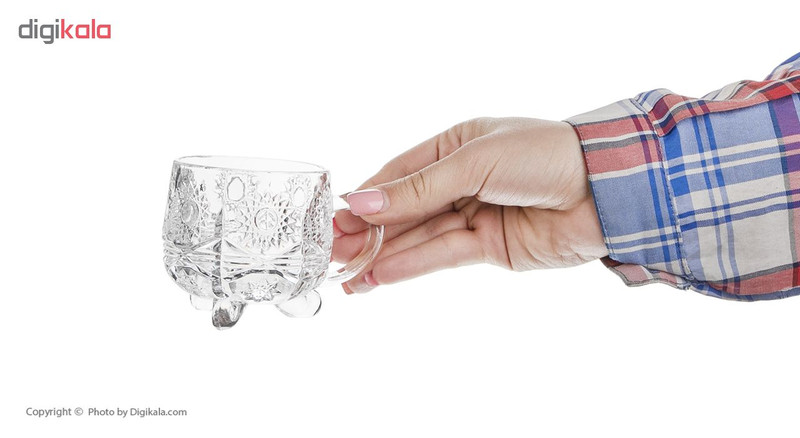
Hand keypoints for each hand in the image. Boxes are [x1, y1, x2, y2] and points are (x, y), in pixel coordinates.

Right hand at [332, 117, 607, 293]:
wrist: (605, 191)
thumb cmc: (543, 155)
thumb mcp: (472, 162)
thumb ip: (417, 189)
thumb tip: (363, 201)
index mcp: (456, 146)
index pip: (399, 174)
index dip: (368, 197)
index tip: (336, 218)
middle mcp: (462, 181)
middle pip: (406, 210)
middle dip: (370, 232)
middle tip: (332, 253)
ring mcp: (476, 215)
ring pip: (421, 237)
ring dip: (384, 256)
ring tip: (347, 276)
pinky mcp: (491, 247)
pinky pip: (443, 255)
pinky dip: (412, 266)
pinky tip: (381, 277)